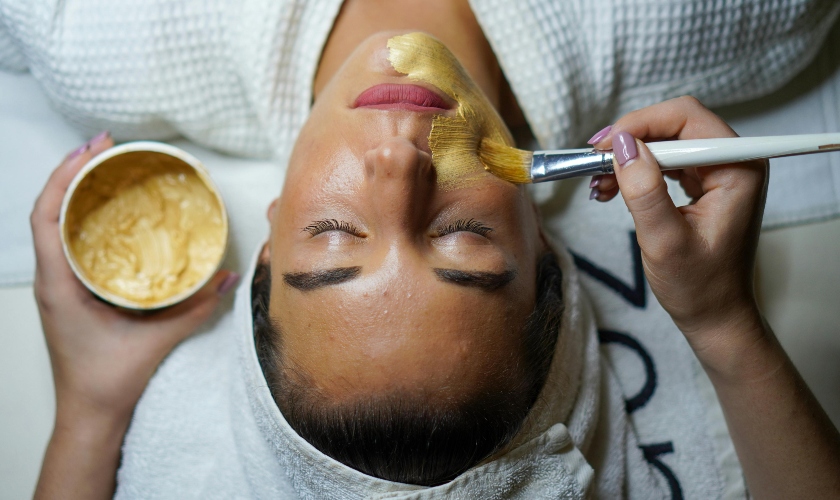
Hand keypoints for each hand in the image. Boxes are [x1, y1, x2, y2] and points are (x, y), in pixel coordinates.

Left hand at [32, 133, 238, 498]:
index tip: (91, 150)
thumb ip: (195, 307)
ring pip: (54, 225)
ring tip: (105, 168)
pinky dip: (82, 217)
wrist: (89, 413)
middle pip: (48, 210)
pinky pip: (68, 243)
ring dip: (75, 192)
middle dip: (72, 172)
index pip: (46, 216)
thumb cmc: (107, 380)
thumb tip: (227, 277)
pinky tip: (107, 211)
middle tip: (106, 147)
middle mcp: (51, 279)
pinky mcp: (68, 291)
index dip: (64, 176)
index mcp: (59, 284)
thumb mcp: (156, 340)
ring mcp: (57, 285)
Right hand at [588, 97, 767, 371]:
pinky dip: (636, 169)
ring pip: (665, 140)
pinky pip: (665, 160)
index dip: (640, 124)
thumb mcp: (664, 240)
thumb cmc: (698, 286)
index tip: (602, 147)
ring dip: (628, 155)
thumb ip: (644, 190)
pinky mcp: (703, 182)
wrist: (714, 315)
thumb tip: (619, 143)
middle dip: (630, 139)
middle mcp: (734, 161)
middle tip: (592, 161)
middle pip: (674, 124)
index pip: (687, 118)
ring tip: (598, 182)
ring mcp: (718, 170)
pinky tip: (611, 187)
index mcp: (738, 169)